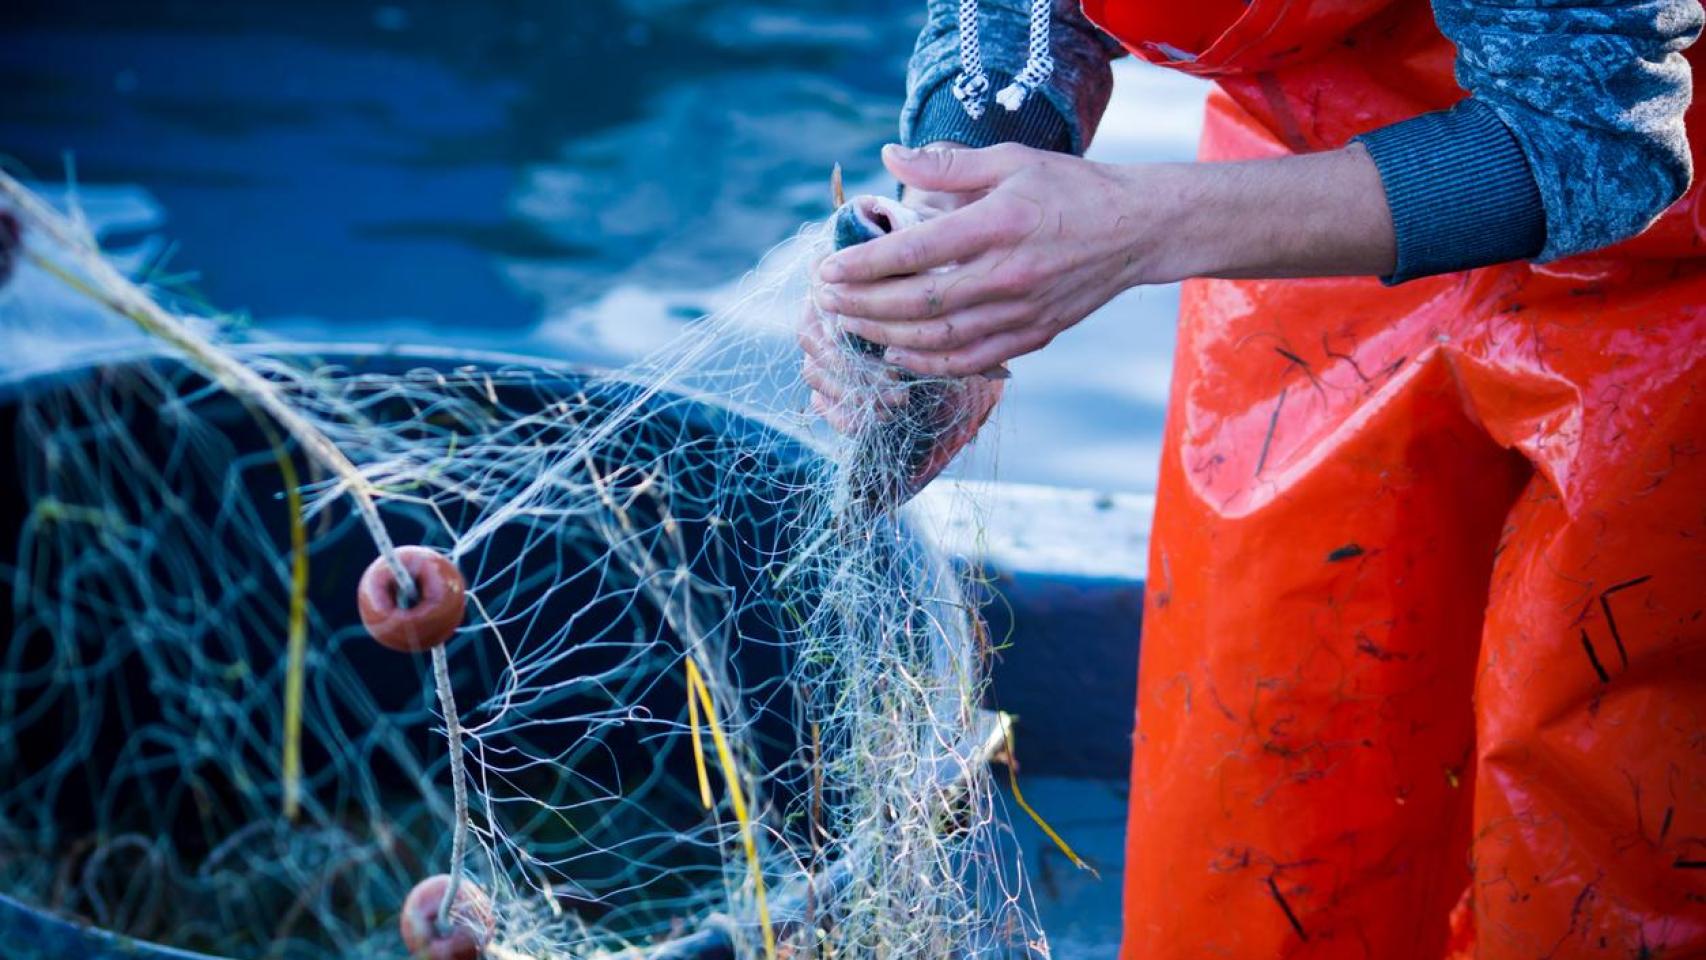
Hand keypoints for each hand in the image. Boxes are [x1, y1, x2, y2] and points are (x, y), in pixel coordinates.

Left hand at [812, 142, 1148, 377]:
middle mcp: (1008, 274)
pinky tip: (897, 354)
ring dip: (886, 337)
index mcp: (998, 223)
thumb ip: (946, 165)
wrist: (1137, 229)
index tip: (828, 269)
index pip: (915, 252)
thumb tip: (889, 158)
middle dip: (862, 305)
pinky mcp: (1034, 335)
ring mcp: (1021, 311)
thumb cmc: (1071, 188)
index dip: (864, 265)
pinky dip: (928, 362)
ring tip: (850, 327)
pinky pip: (970, 359)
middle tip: (825, 301)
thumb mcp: (1010, 161)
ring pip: (939, 338)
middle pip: (918, 302)